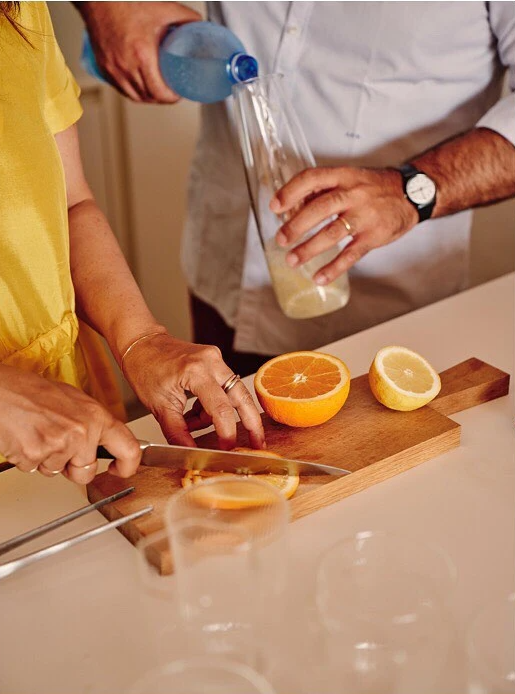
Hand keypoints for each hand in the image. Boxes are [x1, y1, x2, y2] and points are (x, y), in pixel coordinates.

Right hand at [0, 365, 140, 483]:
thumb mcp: (75, 401)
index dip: (128, 466)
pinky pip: (36, 469)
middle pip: (86, 471)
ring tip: (39, 434)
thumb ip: (94, 423)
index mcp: (96, 416)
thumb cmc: (34, 392)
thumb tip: (108, 442)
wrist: (2, 390)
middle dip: (73, 467)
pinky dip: (29, 459)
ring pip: (58, 471)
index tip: (120, 470)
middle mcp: (82, 431)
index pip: (129, 448)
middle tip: (59, 447)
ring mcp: (59, 444)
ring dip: (47, 460)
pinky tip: (26, 438)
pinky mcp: (36, 455)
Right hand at [78, 1, 200, 102]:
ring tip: (158, 93)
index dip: (170, 98)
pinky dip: (133, 92)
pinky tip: (141, 89)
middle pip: (148, 97)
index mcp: (142, 55)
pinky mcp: (105, 69)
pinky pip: (122, 90)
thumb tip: (200, 26)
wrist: (99, 3)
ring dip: (148, 98)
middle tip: (171, 93)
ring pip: (135, 96)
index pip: (158, 91)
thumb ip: (184, 18)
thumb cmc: (126, 5)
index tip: (177, 95)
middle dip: (162, 99)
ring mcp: (114, 70)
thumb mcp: (162, 10)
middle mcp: (126, 66)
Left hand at [121, 334, 265, 449]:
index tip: (227, 449)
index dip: (227, 433)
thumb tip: (192, 454)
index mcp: (195, 372)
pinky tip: (194, 412)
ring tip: (193, 424)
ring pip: (233, 394)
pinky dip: (213, 405)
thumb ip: (178, 432)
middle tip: (258, 444)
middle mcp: (211, 362)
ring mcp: (216, 358)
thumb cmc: (145, 369)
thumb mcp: (158, 407)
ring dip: (219, 415)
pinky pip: (223, 388)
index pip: (221, 408)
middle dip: (251, 423)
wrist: (142, 343)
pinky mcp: (215, 360)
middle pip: (242, 397)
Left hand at [270, 166, 418, 285]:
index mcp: (344, 176)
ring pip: (333, 232)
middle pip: (321, 208)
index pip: (312, 178)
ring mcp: (365, 215)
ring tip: (293, 260)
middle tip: (280, 240)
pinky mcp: (374, 236)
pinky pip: (351, 254)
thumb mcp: (349, 179)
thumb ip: (322, 191)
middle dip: (297, 225)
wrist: (413, 193)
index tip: (275, 206)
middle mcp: (354, 193)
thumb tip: (291, 208)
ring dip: (310, 248)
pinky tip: (319, 277)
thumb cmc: (373, 188)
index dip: (291, 191)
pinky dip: (334, 268)